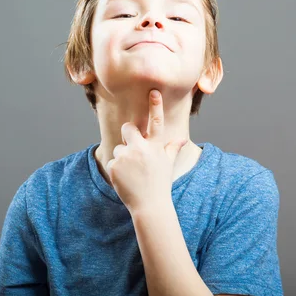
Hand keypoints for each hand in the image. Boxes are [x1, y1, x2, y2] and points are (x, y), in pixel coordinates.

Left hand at [106, 90, 187, 213]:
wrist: (149, 205)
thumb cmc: (160, 183)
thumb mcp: (167, 164)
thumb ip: (171, 149)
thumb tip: (182, 139)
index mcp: (155, 146)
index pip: (156, 122)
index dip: (155, 106)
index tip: (153, 91)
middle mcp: (140, 149)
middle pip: (128, 128)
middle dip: (129, 135)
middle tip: (134, 149)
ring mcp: (126, 157)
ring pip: (120, 149)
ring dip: (124, 158)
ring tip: (133, 173)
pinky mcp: (114, 166)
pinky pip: (112, 162)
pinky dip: (117, 171)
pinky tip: (126, 180)